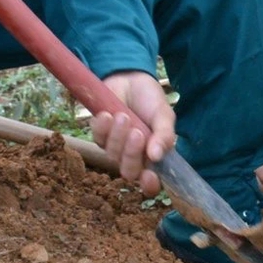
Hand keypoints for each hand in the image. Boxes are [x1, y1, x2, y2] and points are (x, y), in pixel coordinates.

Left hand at [90, 71, 174, 195]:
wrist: (131, 77)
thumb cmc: (150, 99)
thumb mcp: (164, 115)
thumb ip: (165, 135)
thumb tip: (157, 156)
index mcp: (153, 155)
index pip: (151, 181)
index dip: (149, 185)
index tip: (150, 177)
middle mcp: (133, 156)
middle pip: (129, 171)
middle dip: (131, 154)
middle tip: (137, 132)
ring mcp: (115, 147)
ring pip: (112, 155)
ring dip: (118, 136)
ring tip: (124, 115)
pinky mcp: (99, 135)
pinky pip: (97, 139)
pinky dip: (103, 127)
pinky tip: (108, 114)